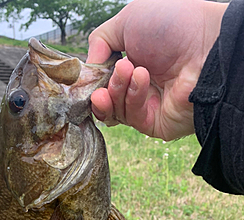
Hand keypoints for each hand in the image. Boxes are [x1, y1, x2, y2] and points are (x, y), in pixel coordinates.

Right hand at [87, 0, 227, 140]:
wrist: (207, 45)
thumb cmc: (174, 26)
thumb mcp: (127, 21)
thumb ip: (99, 41)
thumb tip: (87, 68)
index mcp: (133, 62)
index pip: (102, 80)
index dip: (92, 79)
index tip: (86, 74)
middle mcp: (140, 86)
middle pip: (104, 100)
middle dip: (100, 87)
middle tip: (109, 73)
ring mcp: (147, 106)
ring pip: (114, 111)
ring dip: (116, 89)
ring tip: (128, 69)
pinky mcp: (155, 124)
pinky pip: (131, 119)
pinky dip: (132, 98)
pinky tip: (141, 78)